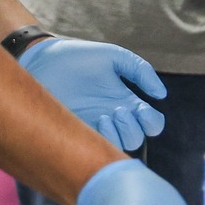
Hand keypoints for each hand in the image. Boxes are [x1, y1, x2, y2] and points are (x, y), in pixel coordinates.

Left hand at [19, 37, 166, 152]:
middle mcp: (113, 117)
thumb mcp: (115, 57)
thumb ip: (140, 70)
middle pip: (138, 139)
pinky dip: (106, 137)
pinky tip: (98, 120)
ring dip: (121, 134)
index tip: (142, 108)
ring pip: (121, 147)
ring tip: (106, 114)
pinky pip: (99, 147)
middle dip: (134, 127)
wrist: (44, 61)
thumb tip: (160, 94)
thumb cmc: (79, 57)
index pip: (150, 124)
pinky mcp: (78, 131)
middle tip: (118, 110)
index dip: (152, 122)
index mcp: (124, 101)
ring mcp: (96, 126)